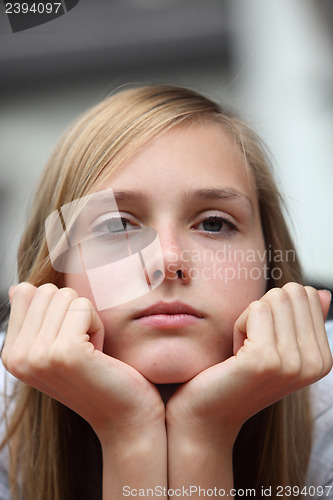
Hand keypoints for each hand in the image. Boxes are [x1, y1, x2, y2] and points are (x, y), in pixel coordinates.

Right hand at [1, 282, 164, 440]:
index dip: (57, 308)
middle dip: (74, 312)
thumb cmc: (97, 375)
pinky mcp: (65, 352)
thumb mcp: (56, 345)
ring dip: (87, 319)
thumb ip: (36, 318)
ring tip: (90, 351)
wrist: (125, 415)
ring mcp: (38, 355)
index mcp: (11, 353)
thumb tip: (18, 287)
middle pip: (47, 291)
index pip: (26, 292)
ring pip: (67, 296)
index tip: (68, 339)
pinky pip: (84, 307)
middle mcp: (17, 357)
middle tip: (83, 346)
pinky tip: (98, 353)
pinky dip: (98, 325)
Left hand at [166, 283, 331, 443]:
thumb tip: (321, 292)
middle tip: (251, 344)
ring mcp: (293, 363)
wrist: (210, 415)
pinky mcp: (265, 359)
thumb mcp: (277, 346)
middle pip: (292, 293)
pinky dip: (238, 325)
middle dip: (264, 310)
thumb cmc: (238, 375)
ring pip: (273, 299)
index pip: (308, 295)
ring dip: (249, 319)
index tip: (264, 341)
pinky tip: (235, 354)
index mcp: (323, 359)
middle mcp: (315, 363)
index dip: (277, 310)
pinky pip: (256, 309)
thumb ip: (302, 320)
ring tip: (244, 351)